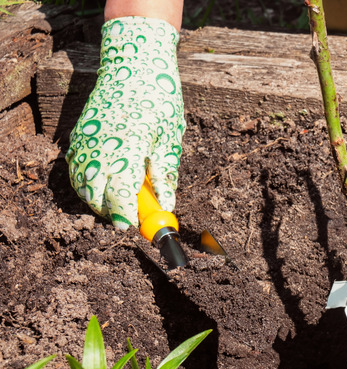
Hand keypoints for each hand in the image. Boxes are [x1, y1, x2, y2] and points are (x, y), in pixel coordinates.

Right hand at [66, 16, 184, 229]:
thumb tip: (167, 204)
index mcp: (126, 144)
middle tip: (133, 216)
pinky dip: (88, 184)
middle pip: (95, 193)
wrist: (134, 63)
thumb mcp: (170, 136)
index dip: (126, 214)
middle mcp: (99, 144)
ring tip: (121, 202)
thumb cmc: (158, 98)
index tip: (135, 225)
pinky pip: (76, 170)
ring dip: (99, 200)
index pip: (119, 191)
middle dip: (112, 211)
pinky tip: (106, 185)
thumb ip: (166, 172)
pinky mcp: (78, 135)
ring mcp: (84, 139)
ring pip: (82, 184)